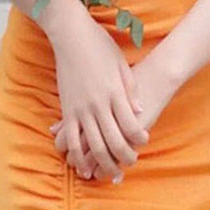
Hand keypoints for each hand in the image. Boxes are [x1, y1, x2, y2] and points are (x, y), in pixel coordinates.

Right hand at [52, 48, 177, 181]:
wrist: (72, 35)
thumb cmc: (100, 47)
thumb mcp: (122, 65)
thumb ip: (130, 90)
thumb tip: (138, 111)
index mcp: (114, 93)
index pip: (131, 125)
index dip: (139, 138)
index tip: (144, 141)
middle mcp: (97, 104)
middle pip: (113, 141)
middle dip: (124, 157)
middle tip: (131, 163)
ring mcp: (79, 108)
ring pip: (92, 145)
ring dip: (103, 163)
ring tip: (111, 173)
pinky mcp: (66, 109)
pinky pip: (70, 139)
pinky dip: (76, 156)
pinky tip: (83, 166)